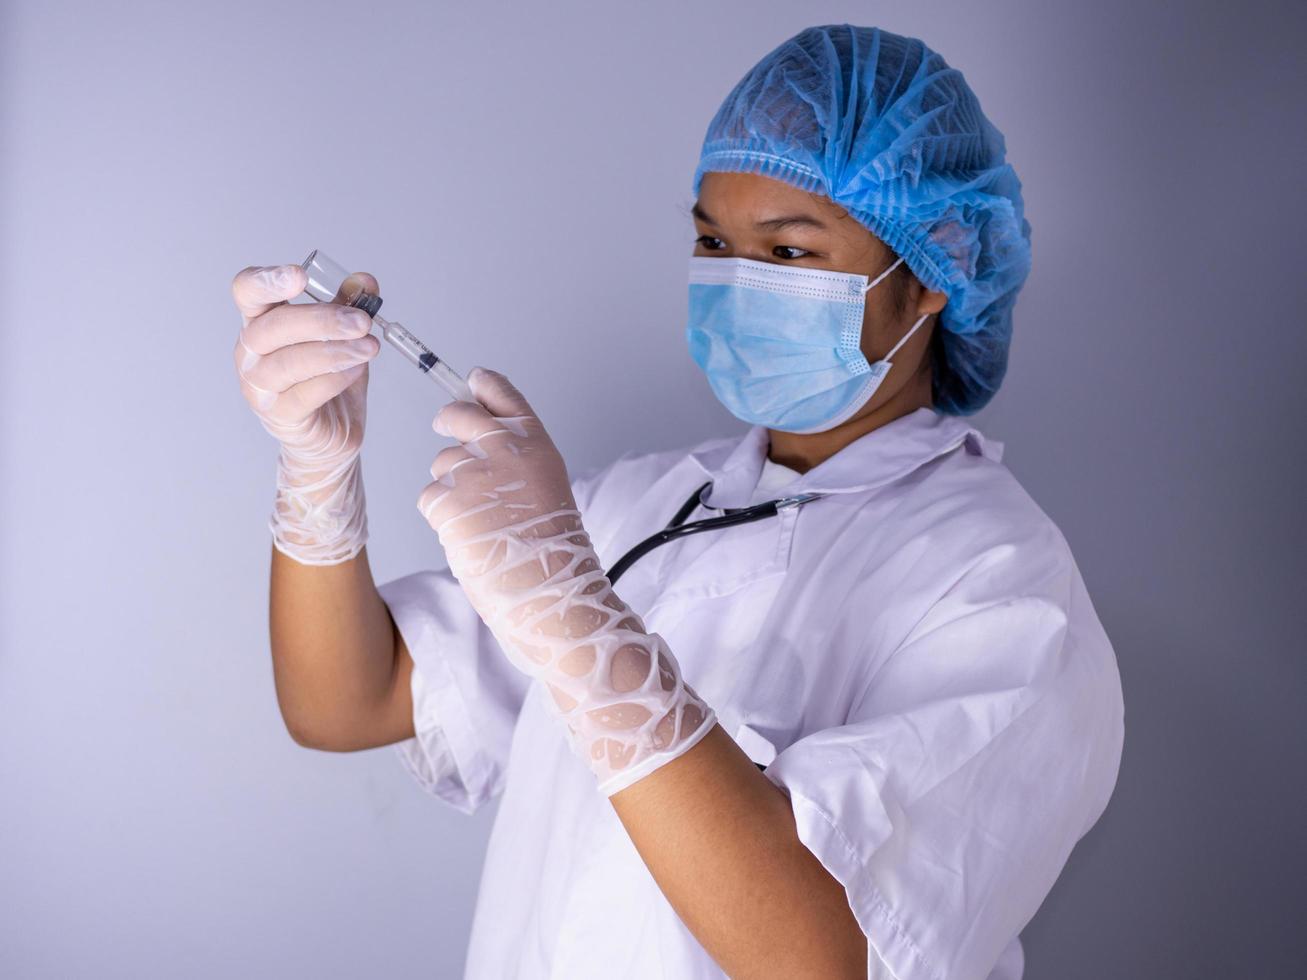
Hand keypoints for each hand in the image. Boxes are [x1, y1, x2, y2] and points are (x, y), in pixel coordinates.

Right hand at [231, 263, 381, 564]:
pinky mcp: (279, 415)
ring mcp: (259, 386)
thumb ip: (350, 306)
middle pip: (272, 327)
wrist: (332, 436)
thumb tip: (365, 281)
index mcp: (260, 322)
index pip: (247, 291)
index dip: (268, 280)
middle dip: (321, 320)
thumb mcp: (343, 337)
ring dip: (333, 351)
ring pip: (288, 363)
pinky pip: (303, 394)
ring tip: (369, 347)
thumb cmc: (329, 380)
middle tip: (362, 321)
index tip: (300, 275)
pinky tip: (357, 369)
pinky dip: (334, 378)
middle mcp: (251, 352)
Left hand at [417, 367, 715, 794]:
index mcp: (537, 447)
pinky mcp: (447, 502)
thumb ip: (519, 461)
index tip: (473, 382)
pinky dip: (440, 518)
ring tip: (479, 521)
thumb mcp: (548, 490)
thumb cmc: (554, 554)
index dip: (483, 386)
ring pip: (441, 464)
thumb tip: (480, 444)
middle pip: (460, 414)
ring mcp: (474, 474)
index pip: (504, 395)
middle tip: (446, 428)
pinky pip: (429, 498)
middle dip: (449, 420)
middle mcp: (506, 451)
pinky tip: (467, 536)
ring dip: (449, 488)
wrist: (551, 594)